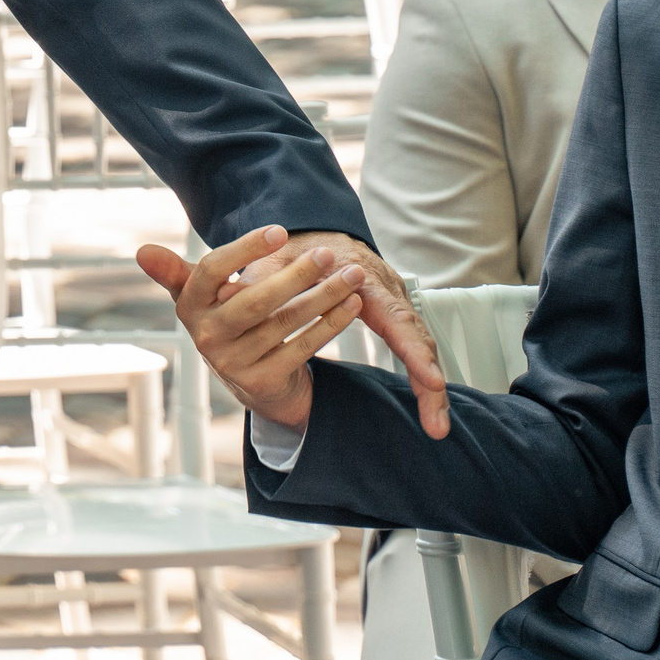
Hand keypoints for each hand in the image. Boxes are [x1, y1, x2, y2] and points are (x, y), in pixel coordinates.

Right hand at [137, 226, 365, 432]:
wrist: (251, 380)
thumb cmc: (227, 321)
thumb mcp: (200, 297)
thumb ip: (177, 271)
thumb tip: (140, 251)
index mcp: (189, 306)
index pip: (212, 271)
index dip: (244, 250)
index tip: (279, 231)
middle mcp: (206, 336)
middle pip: (254, 299)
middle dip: (295, 274)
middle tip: (328, 253)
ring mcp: (234, 362)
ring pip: (286, 321)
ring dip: (324, 296)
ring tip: (351, 275)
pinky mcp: (263, 381)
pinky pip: (303, 346)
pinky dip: (331, 323)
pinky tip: (351, 305)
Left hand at [275, 228, 450, 437]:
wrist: (314, 233)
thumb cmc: (293, 248)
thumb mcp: (273, 259)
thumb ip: (257, 277)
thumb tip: (222, 291)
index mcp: (363, 275)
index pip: (395, 316)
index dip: (413, 350)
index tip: (430, 382)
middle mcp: (386, 290)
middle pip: (417, 337)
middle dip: (429, 380)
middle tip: (437, 424)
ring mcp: (393, 303)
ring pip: (419, 345)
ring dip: (430, 388)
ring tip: (436, 426)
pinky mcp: (391, 316)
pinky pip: (411, 347)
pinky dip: (420, 375)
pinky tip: (427, 408)